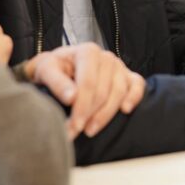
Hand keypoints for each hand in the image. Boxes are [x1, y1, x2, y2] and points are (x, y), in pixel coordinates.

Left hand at [23, 43, 145, 139]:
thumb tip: (71, 97)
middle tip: (75, 132)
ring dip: (106, 114)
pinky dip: (134, 98)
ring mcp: (120, 66)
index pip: (88, 83)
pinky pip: (138, 86)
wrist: (62, 66)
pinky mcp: (129, 76)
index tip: (73, 126)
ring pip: (119, 92)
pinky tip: (125, 110)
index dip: (81, 107)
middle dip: (89, 115)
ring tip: (90, 129)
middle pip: (103, 91)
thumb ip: (57, 82)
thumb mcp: (46, 71)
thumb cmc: (54, 69)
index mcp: (88, 52)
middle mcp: (106, 57)